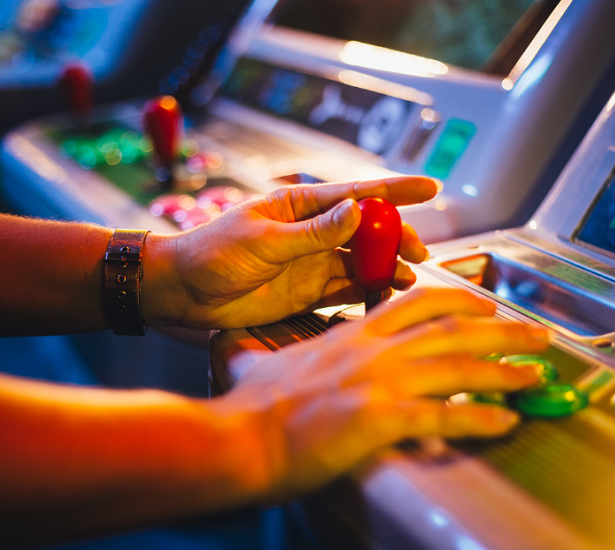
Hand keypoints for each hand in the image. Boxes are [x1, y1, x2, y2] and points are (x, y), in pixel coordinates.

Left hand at [140, 177, 435, 329]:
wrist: (183, 292)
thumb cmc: (212, 253)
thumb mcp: (262, 240)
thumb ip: (312, 233)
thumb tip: (356, 212)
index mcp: (300, 206)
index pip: (356, 193)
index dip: (395, 191)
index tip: (430, 188)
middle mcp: (313, 232)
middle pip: (367, 231)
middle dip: (396, 238)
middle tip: (419, 252)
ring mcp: (313, 263)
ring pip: (362, 262)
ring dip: (386, 268)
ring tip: (408, 279)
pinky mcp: (308, 292)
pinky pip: (347, 290)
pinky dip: (369, 292)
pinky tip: (386, 296)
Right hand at [214, 288, 549, 500]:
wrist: (240, 438)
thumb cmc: (251, 407)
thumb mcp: (261, 362)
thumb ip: (267, 351)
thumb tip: (235, 347)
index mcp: (353, 335)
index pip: (416, 301)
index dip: (460, 299)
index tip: (486, 304)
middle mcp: (373, 350)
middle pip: (452, 327)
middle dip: (503, 329)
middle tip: (538, 335)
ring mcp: (379, 382)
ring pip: (458, 364)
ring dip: (505, 369)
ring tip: (536, 376)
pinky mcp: (380, 419)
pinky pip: (444, 415)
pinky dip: (480, 418)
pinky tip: (505, 422)